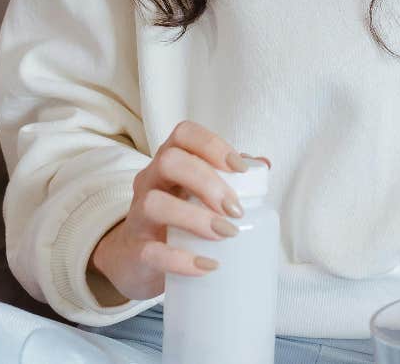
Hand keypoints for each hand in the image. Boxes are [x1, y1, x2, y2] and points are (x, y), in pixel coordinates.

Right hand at [89, 120, 269, 301]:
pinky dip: (182, 259)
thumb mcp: (199, 191)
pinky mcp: (135, 250)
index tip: (240, 169)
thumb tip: (263, 164)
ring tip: (225, 233)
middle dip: (207, 182)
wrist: (136, 258)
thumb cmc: (177, 214)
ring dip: (195, 218)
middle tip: (234, 208)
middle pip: (169, 161)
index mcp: (169, 160)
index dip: (213, 145)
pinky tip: (208, 265)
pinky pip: (152, 251)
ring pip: (154, 203)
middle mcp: (150, 181)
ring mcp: (138, 215)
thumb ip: (230, 176)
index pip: (184, 134)